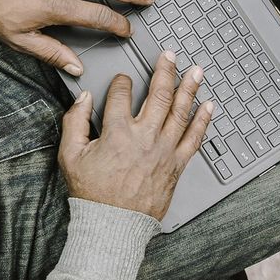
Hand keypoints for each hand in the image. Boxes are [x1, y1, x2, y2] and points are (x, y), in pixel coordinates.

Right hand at [57, 52, 214, 219]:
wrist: (114, 224)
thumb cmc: (92, 193)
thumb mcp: (70, 155)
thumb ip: (74, 122)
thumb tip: (82, 99)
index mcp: (118, 132)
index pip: (121, 93)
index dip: (120, 81)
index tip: (121, 79)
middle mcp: (145, 137)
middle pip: (159, 94)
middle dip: (165, 70)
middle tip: (170, 55)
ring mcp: (164, 151)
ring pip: (181, 112)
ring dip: (190, 88)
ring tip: (196, 71)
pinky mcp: (176, 165)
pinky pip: (195, 138)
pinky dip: (203, 120)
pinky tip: (208, 106)